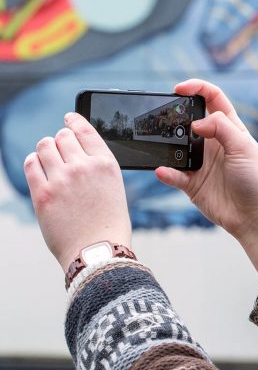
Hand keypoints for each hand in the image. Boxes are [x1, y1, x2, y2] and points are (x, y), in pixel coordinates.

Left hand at [24, 112, 131, 272]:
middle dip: (60, 141)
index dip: (74, 120)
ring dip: (45, 150)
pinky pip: (31, 164)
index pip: (85, 130)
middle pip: (62, 136)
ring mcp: (62, 179)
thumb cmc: (108, 223)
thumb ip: (97, 165)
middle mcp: (84, 167)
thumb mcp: (114, 186)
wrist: (98, 251)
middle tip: (60, 151)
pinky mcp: (43, 194)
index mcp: (106, 164)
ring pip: (45, 145)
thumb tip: (74, 149)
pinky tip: (39, 169)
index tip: (68, 118)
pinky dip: (33, 162)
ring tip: (49, 161)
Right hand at [155, 79, 257, 279]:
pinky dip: (166, 172)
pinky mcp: (193, 184)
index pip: (213, 100)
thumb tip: (197, 122)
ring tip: (160, 142)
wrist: (256, 217)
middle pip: (190, 120)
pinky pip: (174, 175)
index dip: (197, 88)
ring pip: (177, 147)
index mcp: (230, 130)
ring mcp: (202, 163)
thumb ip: (222, 128)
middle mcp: (214, 144)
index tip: (179, 88)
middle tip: (164, 116)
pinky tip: (162, 171)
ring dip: (168, 144)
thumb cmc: (256, 180)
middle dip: (175, 115)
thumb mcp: (244, 147)